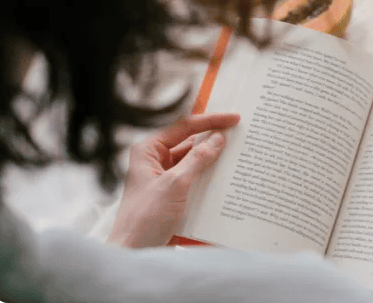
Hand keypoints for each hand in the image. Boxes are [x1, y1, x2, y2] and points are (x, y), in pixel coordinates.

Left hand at [108, 112, 239, 247]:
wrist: (134, 253)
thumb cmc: (144, 218)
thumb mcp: (175, 184)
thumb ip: (197, 159)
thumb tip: (217, 139)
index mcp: (148, 151)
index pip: (183, 127)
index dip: (210, 121)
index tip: (233, 119)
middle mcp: (154, 161)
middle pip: (189, 142)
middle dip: (213, 139)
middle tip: (239, 133)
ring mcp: (163, 178)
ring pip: (193, 161)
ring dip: (213, 159)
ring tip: (237, 154)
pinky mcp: (172, 194)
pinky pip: (194, 179)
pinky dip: (209, 177)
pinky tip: (226, 178)